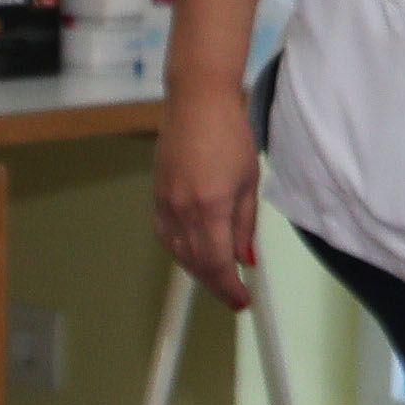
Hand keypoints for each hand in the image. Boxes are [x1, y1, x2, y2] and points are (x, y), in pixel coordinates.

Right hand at [153, 73, 264, 309]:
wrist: (197, 104)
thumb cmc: (230, 135)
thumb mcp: (248, 182)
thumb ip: (245, 224)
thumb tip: (244, 258)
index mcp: (211, 208)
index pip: (218, 263)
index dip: (229, 288)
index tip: (242, 300)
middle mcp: (183, 211)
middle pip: (196, 264)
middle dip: (216, 284)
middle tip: (233, 293)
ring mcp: (165, 205)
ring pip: (179, 254)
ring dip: (198, 270)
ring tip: (217, 276)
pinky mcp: (156, 197)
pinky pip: (166, 237)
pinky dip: (180, 252)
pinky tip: (193, 254)